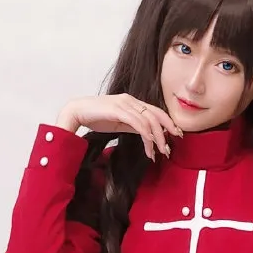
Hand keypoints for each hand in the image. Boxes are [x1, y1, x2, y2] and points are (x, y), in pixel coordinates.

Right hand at [55, 94, 182, 161]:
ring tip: (157, 152)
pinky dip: (146, 134)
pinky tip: (148, 145)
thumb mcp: (118, 122)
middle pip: (156, 114)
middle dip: (166, 131)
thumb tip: (146, 133)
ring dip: (156, 138)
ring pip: (149, 120)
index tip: (175, 135)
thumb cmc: (94, 117)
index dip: (167, 122)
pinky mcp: (118, 110)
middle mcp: (130, 100)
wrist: (76, 111)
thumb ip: (132, 124)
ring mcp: (124, 103)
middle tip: (168, 148)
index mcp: (131, 101)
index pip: (155, 111)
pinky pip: (137, 123)